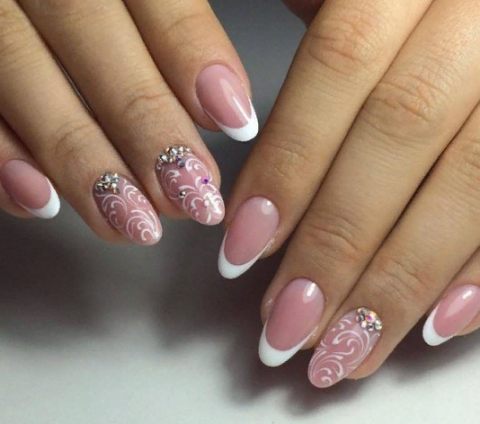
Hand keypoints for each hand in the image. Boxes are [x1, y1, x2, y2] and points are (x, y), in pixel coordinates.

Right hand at [0, 0, 257, 243]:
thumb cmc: (88, 6)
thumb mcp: (136, 0)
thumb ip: (175, 34)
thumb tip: (225, 105)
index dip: (193, 57)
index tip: (235, 121)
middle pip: (90, 36)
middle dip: (147, 127)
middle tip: (190, 197)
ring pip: (22, 75)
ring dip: (83, 162)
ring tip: (134, 222)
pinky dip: (1, 156)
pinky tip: (41, 201)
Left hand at [219, 0, 479, 387]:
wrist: (475, 9)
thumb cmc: (405, 4)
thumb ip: (320, 53)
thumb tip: (242, 138)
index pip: (340, 67)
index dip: (289, 165)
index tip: (243, 248)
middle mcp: (478, 12)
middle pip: (402, 135)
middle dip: (338, 243)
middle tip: (288, 326)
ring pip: (470, 182)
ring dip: (401, 281)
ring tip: (347, 351)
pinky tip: (438, 324)